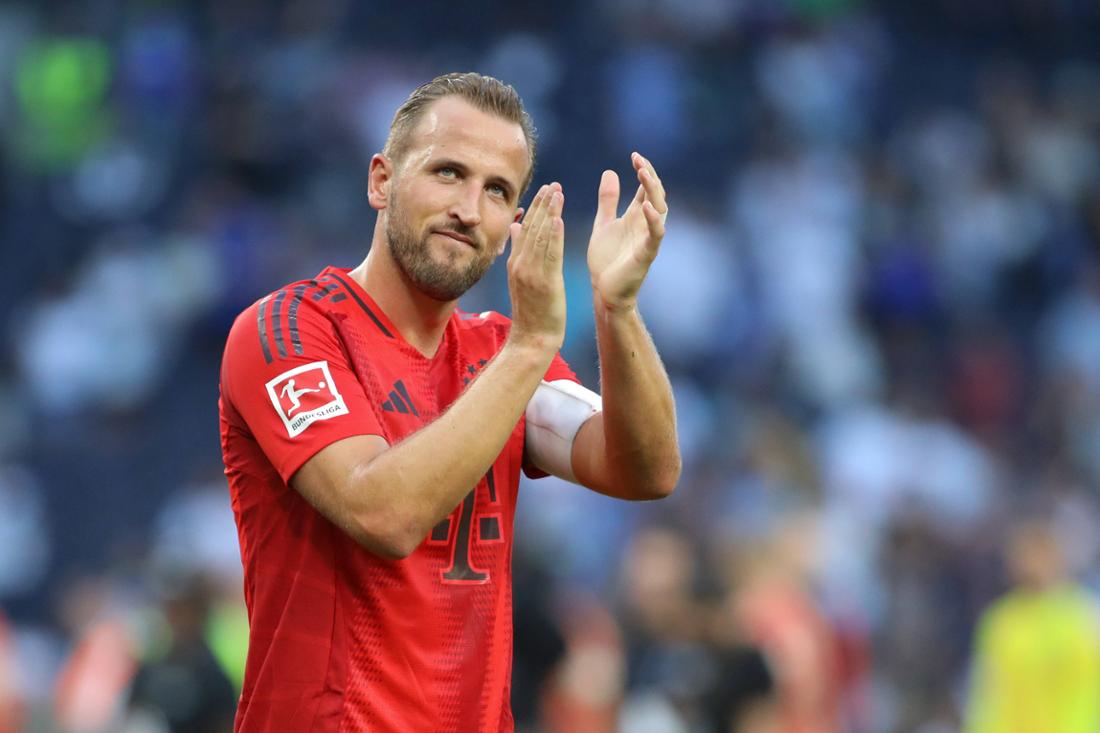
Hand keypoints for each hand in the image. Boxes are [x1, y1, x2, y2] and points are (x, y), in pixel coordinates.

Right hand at [505, 182, 566, 353]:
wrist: (532, 338)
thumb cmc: (531, 311)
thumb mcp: (521, 278)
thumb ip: (519, 250)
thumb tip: (516, 225)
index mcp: (515, 262)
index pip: (525, 228)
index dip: (535, 207)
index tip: (545, 189)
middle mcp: (521, 264)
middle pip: (532, 228)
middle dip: (543, 204)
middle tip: (553, 184)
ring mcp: (531, 273)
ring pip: (541, 237)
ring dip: (550, 213)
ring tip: (558, 193)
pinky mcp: (545, 282)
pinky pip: (550, 255)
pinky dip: (554, 236)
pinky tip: (559, 219)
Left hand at [588, 152, 667, 309]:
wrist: (603, 291)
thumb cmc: (606, 260)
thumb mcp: (603, 223)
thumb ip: (608, 200)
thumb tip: (610, 172)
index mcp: (635, 217)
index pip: (646, 188)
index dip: (644, 171)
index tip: (634, 156)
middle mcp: (645, 225)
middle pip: (656, 194)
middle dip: (650, 176)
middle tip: (639, 161)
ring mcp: (647, 239)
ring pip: (660, 210)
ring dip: (653, 192)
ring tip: (644, 174)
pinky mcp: (646, 254)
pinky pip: (656, 235)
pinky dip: (654, 221)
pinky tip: (647, 207)